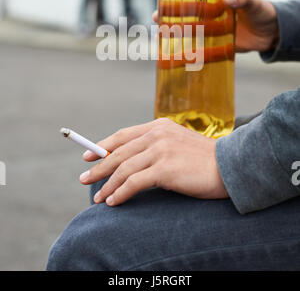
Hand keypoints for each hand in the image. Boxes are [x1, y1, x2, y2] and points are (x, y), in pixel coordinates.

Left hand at [80, 118, 227, 205]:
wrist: (231, 166)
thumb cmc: (205, 159)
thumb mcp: (178, 144)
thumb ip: (156, 146)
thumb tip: (130, 162)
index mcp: (159, 126)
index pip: (123, 135)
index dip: (103, 146)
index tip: (88, 155)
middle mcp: (157, 134)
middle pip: (119, 152)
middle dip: (98, 167)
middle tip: (84, 178)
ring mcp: (160, 150)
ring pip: (123, 169)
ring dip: (107, 185)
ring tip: (98, 198)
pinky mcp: (164, 168)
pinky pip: (134, 183)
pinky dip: (120, 193)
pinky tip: (113, 202)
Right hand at [152, 0, 278, 52]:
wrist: (272, 33)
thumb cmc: (263, 12)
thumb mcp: (255, 2)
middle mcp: (212, 12)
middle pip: (187, 12)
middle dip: (171, 15)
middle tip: (156, 17)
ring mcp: (213, 29)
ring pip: (190, 30)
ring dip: (176, 34)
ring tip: (161, 37)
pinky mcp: (217, 45)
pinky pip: (201, 49)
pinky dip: (190, 54)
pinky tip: (176, 57)